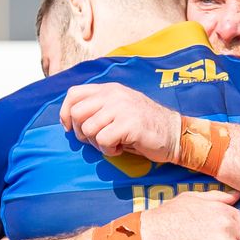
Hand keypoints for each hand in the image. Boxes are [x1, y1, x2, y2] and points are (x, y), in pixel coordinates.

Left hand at [60, 83, 179, 161]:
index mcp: (110, 89)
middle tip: (97, 140)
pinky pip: (103, 141)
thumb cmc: (144, 125)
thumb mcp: (120, 108)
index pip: (73, 94)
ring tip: (113, 143)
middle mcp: (114, 95)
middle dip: (81, 133)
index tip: (71, 128)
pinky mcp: (129, 124)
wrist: (174, 133)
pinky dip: (109, 150)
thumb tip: (70, 120)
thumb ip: (99, 107)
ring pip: (88, 129)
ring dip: (97, 143)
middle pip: (76, 114)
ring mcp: (122, 108)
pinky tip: (121, 148)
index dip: (65, 113)